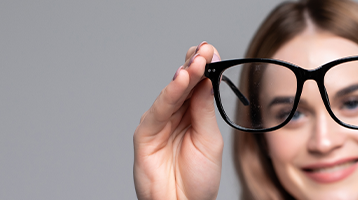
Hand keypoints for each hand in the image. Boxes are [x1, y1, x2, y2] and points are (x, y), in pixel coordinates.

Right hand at [133, 42, 223, 199]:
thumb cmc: (198, 179)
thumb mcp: (210, 140)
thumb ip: (204, 111)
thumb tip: (205, 80)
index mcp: (193, 115)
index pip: (197, 86)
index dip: (203, 68)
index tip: (211, 52)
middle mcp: (175, 116)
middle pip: (183, 85)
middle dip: (194, 65)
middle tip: (204, 50)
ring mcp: (159, 123)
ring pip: (171, 94)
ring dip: (184, 76)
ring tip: (195, 62)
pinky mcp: (146, 133)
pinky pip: (158, 110)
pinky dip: (169, 94)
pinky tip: (180, 80)